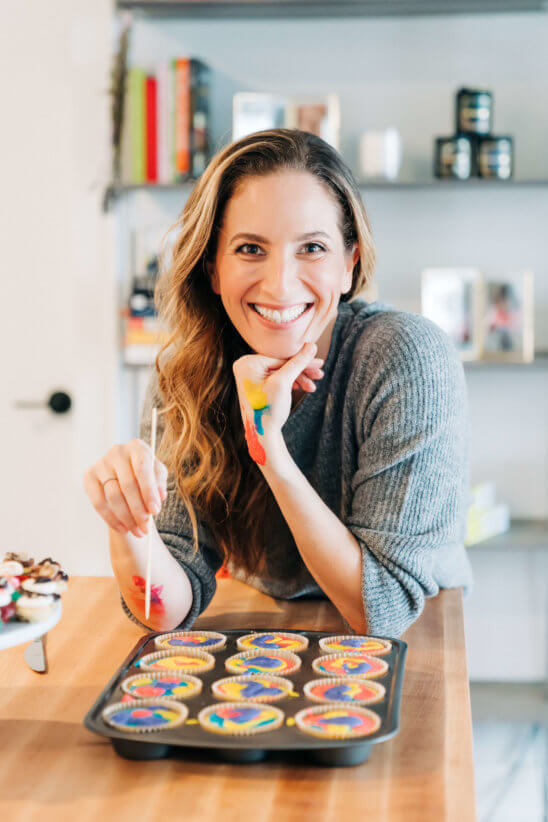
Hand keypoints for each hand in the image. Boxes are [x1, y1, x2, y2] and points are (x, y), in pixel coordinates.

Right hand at [83, 440, 167, 536]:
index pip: (142, 468)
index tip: (155, 511)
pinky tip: (122, 529)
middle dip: (139, 511)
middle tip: (146, 528)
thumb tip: (159, 497)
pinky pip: (98, 502)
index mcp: (137, 447)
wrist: (125, 474)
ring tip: (137, 531)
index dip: (149, 491)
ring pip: (113, 496)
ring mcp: (101, 463)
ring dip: (126, 518)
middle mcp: (117, 452)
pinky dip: (111, 519)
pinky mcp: (89, 476)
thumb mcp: (157, 475)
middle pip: (128, 485)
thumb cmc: (145, 474)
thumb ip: (160, 483)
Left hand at [232, 342, 323, 464]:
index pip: (280, 358)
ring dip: (298, 378)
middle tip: (320, 374)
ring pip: (280, 372)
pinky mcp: (256, 384)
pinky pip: (276, 378)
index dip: (302, 361)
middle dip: (301, 371)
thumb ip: (297, 362)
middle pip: (281, 364)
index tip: (320, 362)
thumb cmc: (269, 409)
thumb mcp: (284, 383)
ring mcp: (250, 376)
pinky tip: (302, 388)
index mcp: (246, 363)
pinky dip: (289, 383)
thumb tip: (311, 345)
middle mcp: (245, 367)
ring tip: (312, 388)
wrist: (262, 436)